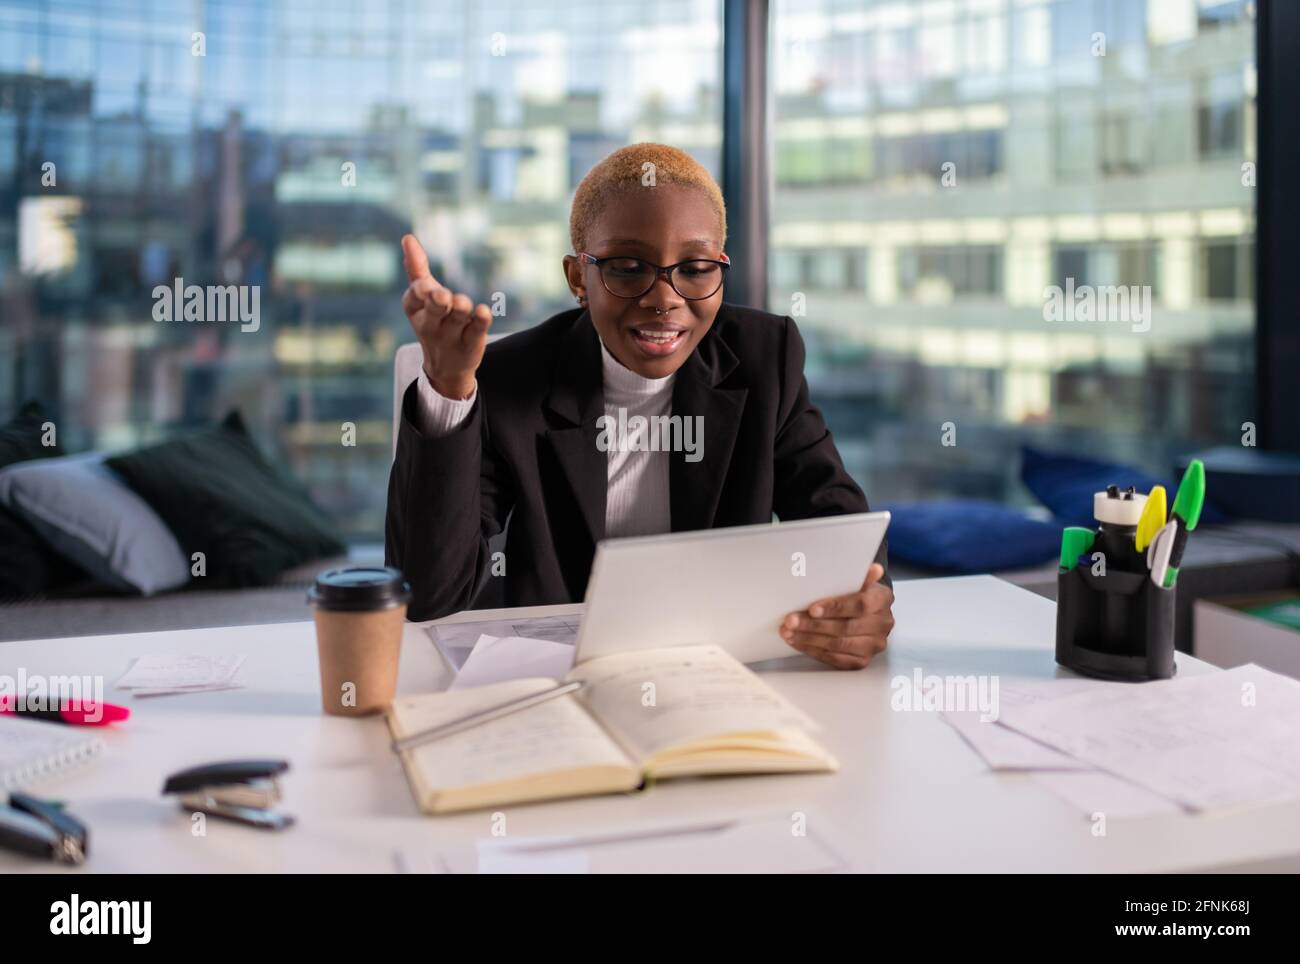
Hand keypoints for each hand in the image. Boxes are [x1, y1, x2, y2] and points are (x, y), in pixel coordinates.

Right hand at [400, 234, 491, 399]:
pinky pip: (477, 329)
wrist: (446, 367)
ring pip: (457, 317)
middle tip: (443, 296)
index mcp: (416, 310)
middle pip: (434, 309)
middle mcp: (431, 324)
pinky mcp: (471, 343)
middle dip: (438, 301)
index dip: (419, 292)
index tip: (425, 285)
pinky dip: (481, 319)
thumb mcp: (421, 299)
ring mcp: (452, 335)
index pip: (413, 299)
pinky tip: (484, 310)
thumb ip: (416, 269)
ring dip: (460, 307)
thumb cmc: (433, 321)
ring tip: (462, 303)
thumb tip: (408, 237)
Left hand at [779, 563, 893, 669]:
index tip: (812, 609)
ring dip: (809, 638)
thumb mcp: (855, 579)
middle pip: (845, 627)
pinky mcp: (862, 661)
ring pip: (838, 644)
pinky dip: (813, 650)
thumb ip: (859, 576)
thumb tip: (874, 568)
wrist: (864, 611)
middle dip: (813, 625)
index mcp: (882, 599)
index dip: (835, 608)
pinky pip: (835, 659)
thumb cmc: (855, 592)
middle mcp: (882, 624)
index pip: (860, 605)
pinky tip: (798, 642)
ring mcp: (873, 645)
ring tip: (789, 631)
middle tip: (791, 621)